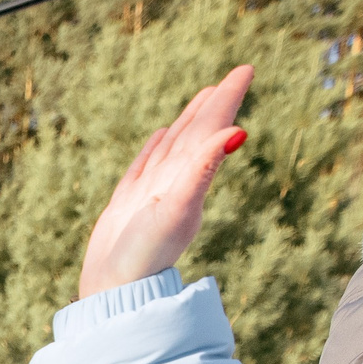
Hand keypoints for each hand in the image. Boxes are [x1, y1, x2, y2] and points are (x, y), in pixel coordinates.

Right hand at [79, 65, 252, 299]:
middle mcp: (174, 183)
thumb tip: (239, 131)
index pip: (212, 129)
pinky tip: (159, 137)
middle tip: (236, 76)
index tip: (246, 69)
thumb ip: (204, 169)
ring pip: (173, 147)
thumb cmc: (146, 255)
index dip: (228, 99)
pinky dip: (153, 149)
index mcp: (189, 179)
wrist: (115, 293)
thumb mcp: (178, 208)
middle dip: (215, 104)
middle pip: (197, 133)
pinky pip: (143, 167)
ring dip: (188, 122)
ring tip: (203, 98)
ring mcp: (150, 194)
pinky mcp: (126, 206)